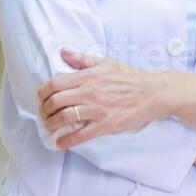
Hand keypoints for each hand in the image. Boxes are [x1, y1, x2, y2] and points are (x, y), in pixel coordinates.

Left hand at [37, 48, 162, 148]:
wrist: (154, 92)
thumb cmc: (131, 77)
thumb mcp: (107, 63)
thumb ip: (83, 59)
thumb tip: (64, 52)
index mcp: (88, 76)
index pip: (54, 83)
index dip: (42, 93)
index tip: (42, 98)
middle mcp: (90, 92)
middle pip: (55, 102)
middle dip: (45, 111)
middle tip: (45, 115)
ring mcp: (97, 109)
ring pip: (63, 118)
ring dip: (52, 125)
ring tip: (51, 128)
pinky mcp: (106, 124)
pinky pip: (80, 135)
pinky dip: (67, 141)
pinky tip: (62, 143)